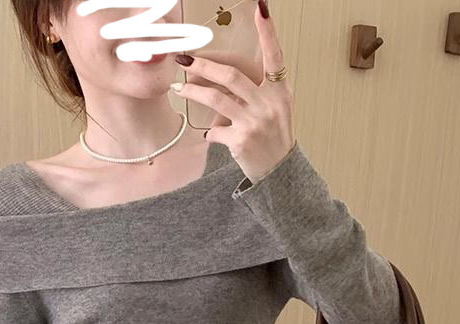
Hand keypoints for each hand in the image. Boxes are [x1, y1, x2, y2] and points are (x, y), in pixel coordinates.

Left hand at [172, 0, 295, 183]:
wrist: (279, 172)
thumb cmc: (274, 137)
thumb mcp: (277, 108)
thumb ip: (258, 91)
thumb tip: (224, 77)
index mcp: (280, 91)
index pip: (275, 56)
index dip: (268, 33)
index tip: (261, 9)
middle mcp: (268, 104)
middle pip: (231, 76)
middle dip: (204, 66)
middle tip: (185, 59)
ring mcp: (253, 123)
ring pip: (216, 99)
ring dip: (193, 92)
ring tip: (179, 87)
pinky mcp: (240, 141)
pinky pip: (215, 131)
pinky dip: (210, 133)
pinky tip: (211, 135)